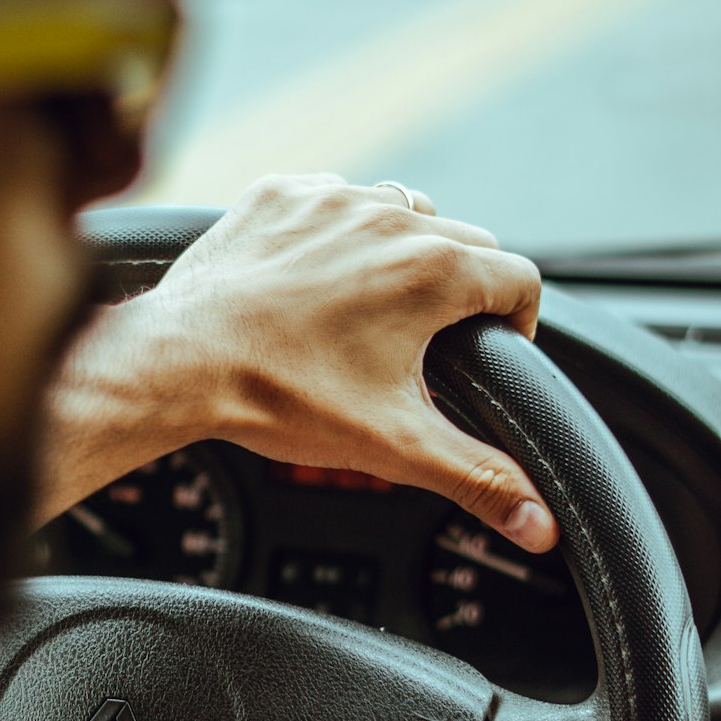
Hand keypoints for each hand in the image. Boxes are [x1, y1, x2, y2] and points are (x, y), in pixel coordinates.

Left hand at [144, 174, 556, 551]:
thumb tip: (539, 525)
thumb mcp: (394, 446)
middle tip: (430, 343)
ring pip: (401, 212)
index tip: (495, 352)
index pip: (520, 280)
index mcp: (432, 271)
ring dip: (403, 253)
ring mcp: (331, 199)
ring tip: (375, 311)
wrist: (182, 362)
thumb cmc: (280, 398)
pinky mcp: (280, 195)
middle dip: (463, 290)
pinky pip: (333, 201)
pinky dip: (336, 234)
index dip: (518, 323)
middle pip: (467, 243)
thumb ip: (477, 479)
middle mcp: (388, 218)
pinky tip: (316, 281)